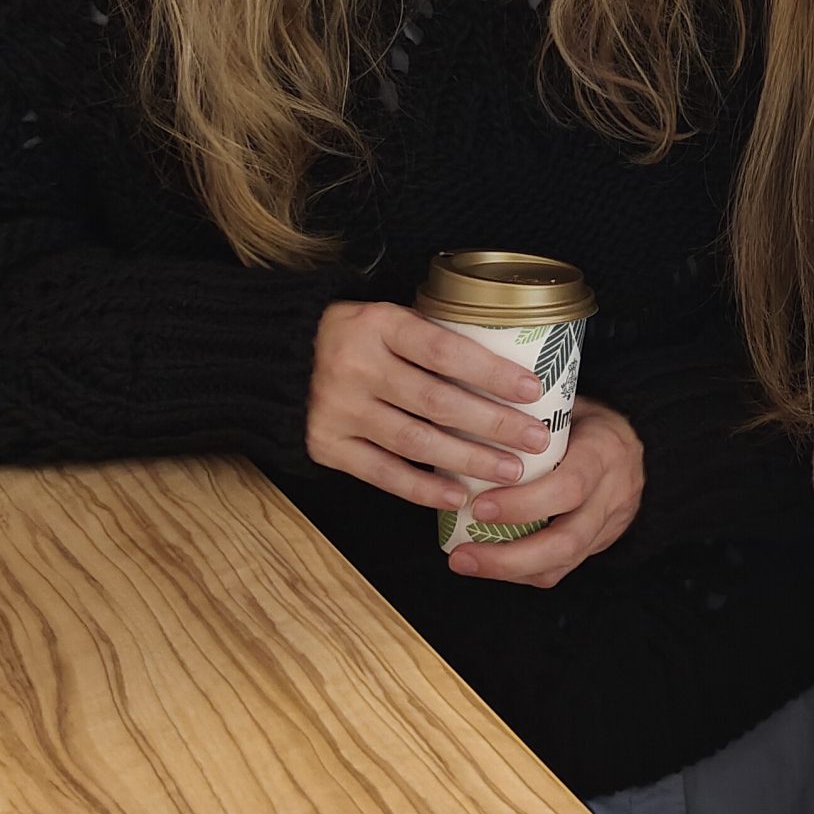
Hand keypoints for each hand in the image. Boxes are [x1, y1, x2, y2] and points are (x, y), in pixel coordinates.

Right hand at [308, 300, 551, 506]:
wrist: (276, 359)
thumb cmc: (354, 337)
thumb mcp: (387, 318)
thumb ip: (431, 338)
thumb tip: (505, 368)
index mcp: (378, 323)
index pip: (444, 349)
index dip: (491, 372)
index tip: (532, 389)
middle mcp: (356, 365)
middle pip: (437, 400)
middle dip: (493, 423)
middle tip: (536, 438)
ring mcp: (338, 408)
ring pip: (415, 441)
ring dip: (468, 459)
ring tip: (511, 471)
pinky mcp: (326, 444)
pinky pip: (382, 473)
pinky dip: (422, 488)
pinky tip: (458, 495)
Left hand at [446, 398, 641, 587]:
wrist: (630, 443)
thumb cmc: (583, 418)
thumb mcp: (565, 404)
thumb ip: (527, 419)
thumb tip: (466, 420)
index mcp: (603, 451)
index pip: (569, 486)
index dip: (523, 504)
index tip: (477, 506)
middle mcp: (613, 493)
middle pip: (567, 539)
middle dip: (510, 556)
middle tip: (461, 554)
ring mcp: (610, 524)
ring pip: (563, 563)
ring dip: (509, 570)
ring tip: (464, 562)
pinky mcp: (599, 544)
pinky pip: (561, 569)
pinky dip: (521, 570)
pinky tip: (489, 563)